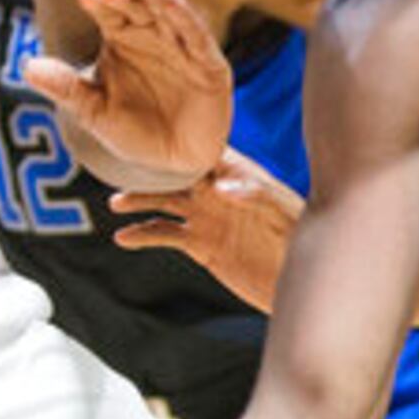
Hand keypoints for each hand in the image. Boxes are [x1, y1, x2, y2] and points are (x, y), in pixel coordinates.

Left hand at [27, 0, 235, 187]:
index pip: (110, 14)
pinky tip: (173, 4)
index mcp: (123, 40)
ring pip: (169, 14)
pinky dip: (187, 20)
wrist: (173, 164)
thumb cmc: (133, 132)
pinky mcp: (210, 64)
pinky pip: (197, 38)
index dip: (100, 3)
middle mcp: (153, 37)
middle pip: (139, 7)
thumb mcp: (94, 112)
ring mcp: (182, 48)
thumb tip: (27, 67)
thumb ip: (66, 88)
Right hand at [108, 148, 304, 308]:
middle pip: (177, 174)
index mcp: (240, 174)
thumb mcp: (282, 212)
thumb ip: (254, 195)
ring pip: (166, 202)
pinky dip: (144, 235)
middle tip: (123, 169)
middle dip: (151, 170)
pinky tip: (124, 238)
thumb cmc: (301, 238)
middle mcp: (219, 192)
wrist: (302, 281)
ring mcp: (208, 218)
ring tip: (116, 203)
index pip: (205, 151)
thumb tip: (219, 187)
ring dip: (141, 200)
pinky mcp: (202, 245)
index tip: (154, 137)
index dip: (182, 142)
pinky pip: (167, 235)